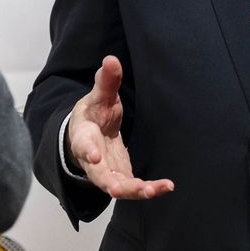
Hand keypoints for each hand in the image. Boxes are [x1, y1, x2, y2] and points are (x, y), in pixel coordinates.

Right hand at [66, 55, 174, 200]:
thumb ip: (106, 81)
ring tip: (154, 190)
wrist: (89, 135)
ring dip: (134, 191)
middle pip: (99, 176)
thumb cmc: (93, 114)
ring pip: (118, 187)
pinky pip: (134, 187)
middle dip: (111, 183)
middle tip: (121, 190)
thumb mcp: (98, 96)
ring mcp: (107, 172)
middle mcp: (93, 161)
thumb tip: (111, 59)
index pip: (83, 144)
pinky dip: (149, 189)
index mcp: (84, 136)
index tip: (93, 156)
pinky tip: (167, 186)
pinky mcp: (122, 177)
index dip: (87, 150)